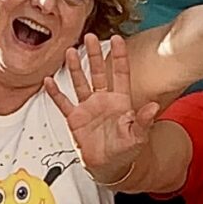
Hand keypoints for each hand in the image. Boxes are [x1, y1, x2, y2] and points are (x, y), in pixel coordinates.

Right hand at [46, 36, 160, 181]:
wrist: (108, 167)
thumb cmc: (125, 151)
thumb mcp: (138, 137)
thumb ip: (143, 121)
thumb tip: (154, 107)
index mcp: (120, 101)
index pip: (120, 73)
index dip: (119, 56)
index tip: (116, 39)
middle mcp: (103, 100)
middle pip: (98, 72)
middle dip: (93, 54)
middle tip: (89, 37)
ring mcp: (88, 107)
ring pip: (80, 82)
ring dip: (74, 68)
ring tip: (69, 52)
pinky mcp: (75, 118)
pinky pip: (63, 102)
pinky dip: (55, 93)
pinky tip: (49, 81)